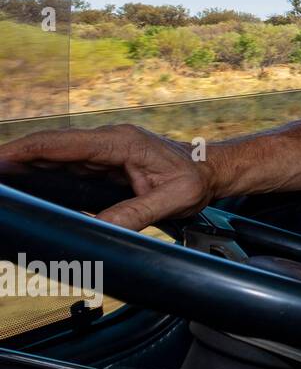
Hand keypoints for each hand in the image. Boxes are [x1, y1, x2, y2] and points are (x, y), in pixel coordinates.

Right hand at [0, 125, 219, 229]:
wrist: (212, 170)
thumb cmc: (197, 179)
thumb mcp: (172, 200)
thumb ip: (136, 213)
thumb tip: (101, 227)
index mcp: (122, 143)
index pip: (65, 144)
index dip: (28, 150)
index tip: (0, 158)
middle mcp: (110, 141)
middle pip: (53, 146)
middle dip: (17, 156)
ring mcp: (106, 150)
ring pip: (57, 155)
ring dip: (26, 164)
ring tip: (1, 179)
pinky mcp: (106, 162)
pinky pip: (68, 164)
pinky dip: (43, 171)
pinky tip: (25, 181)